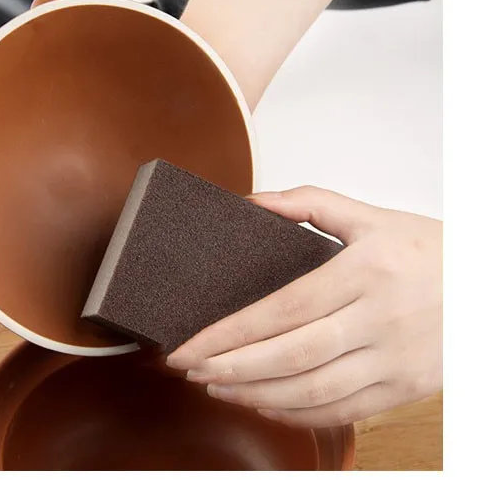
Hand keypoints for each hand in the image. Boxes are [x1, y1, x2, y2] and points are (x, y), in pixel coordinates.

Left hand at [166, 186, 441, 427]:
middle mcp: (379, 320)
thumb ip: (309, 203)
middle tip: (189, 369)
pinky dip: (297, 414)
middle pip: (290, 355)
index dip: (229, 333)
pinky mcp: (404, 387)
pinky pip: (343, 411)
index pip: (281, 310)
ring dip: (255, 395)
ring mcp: (394, 359)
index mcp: (365, 272)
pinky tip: (264, 404)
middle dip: (230, 368)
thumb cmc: (429, 250)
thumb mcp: (372, 216)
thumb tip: (251, 202)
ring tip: (216, 388)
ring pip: (312, 390)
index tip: (190, 344)